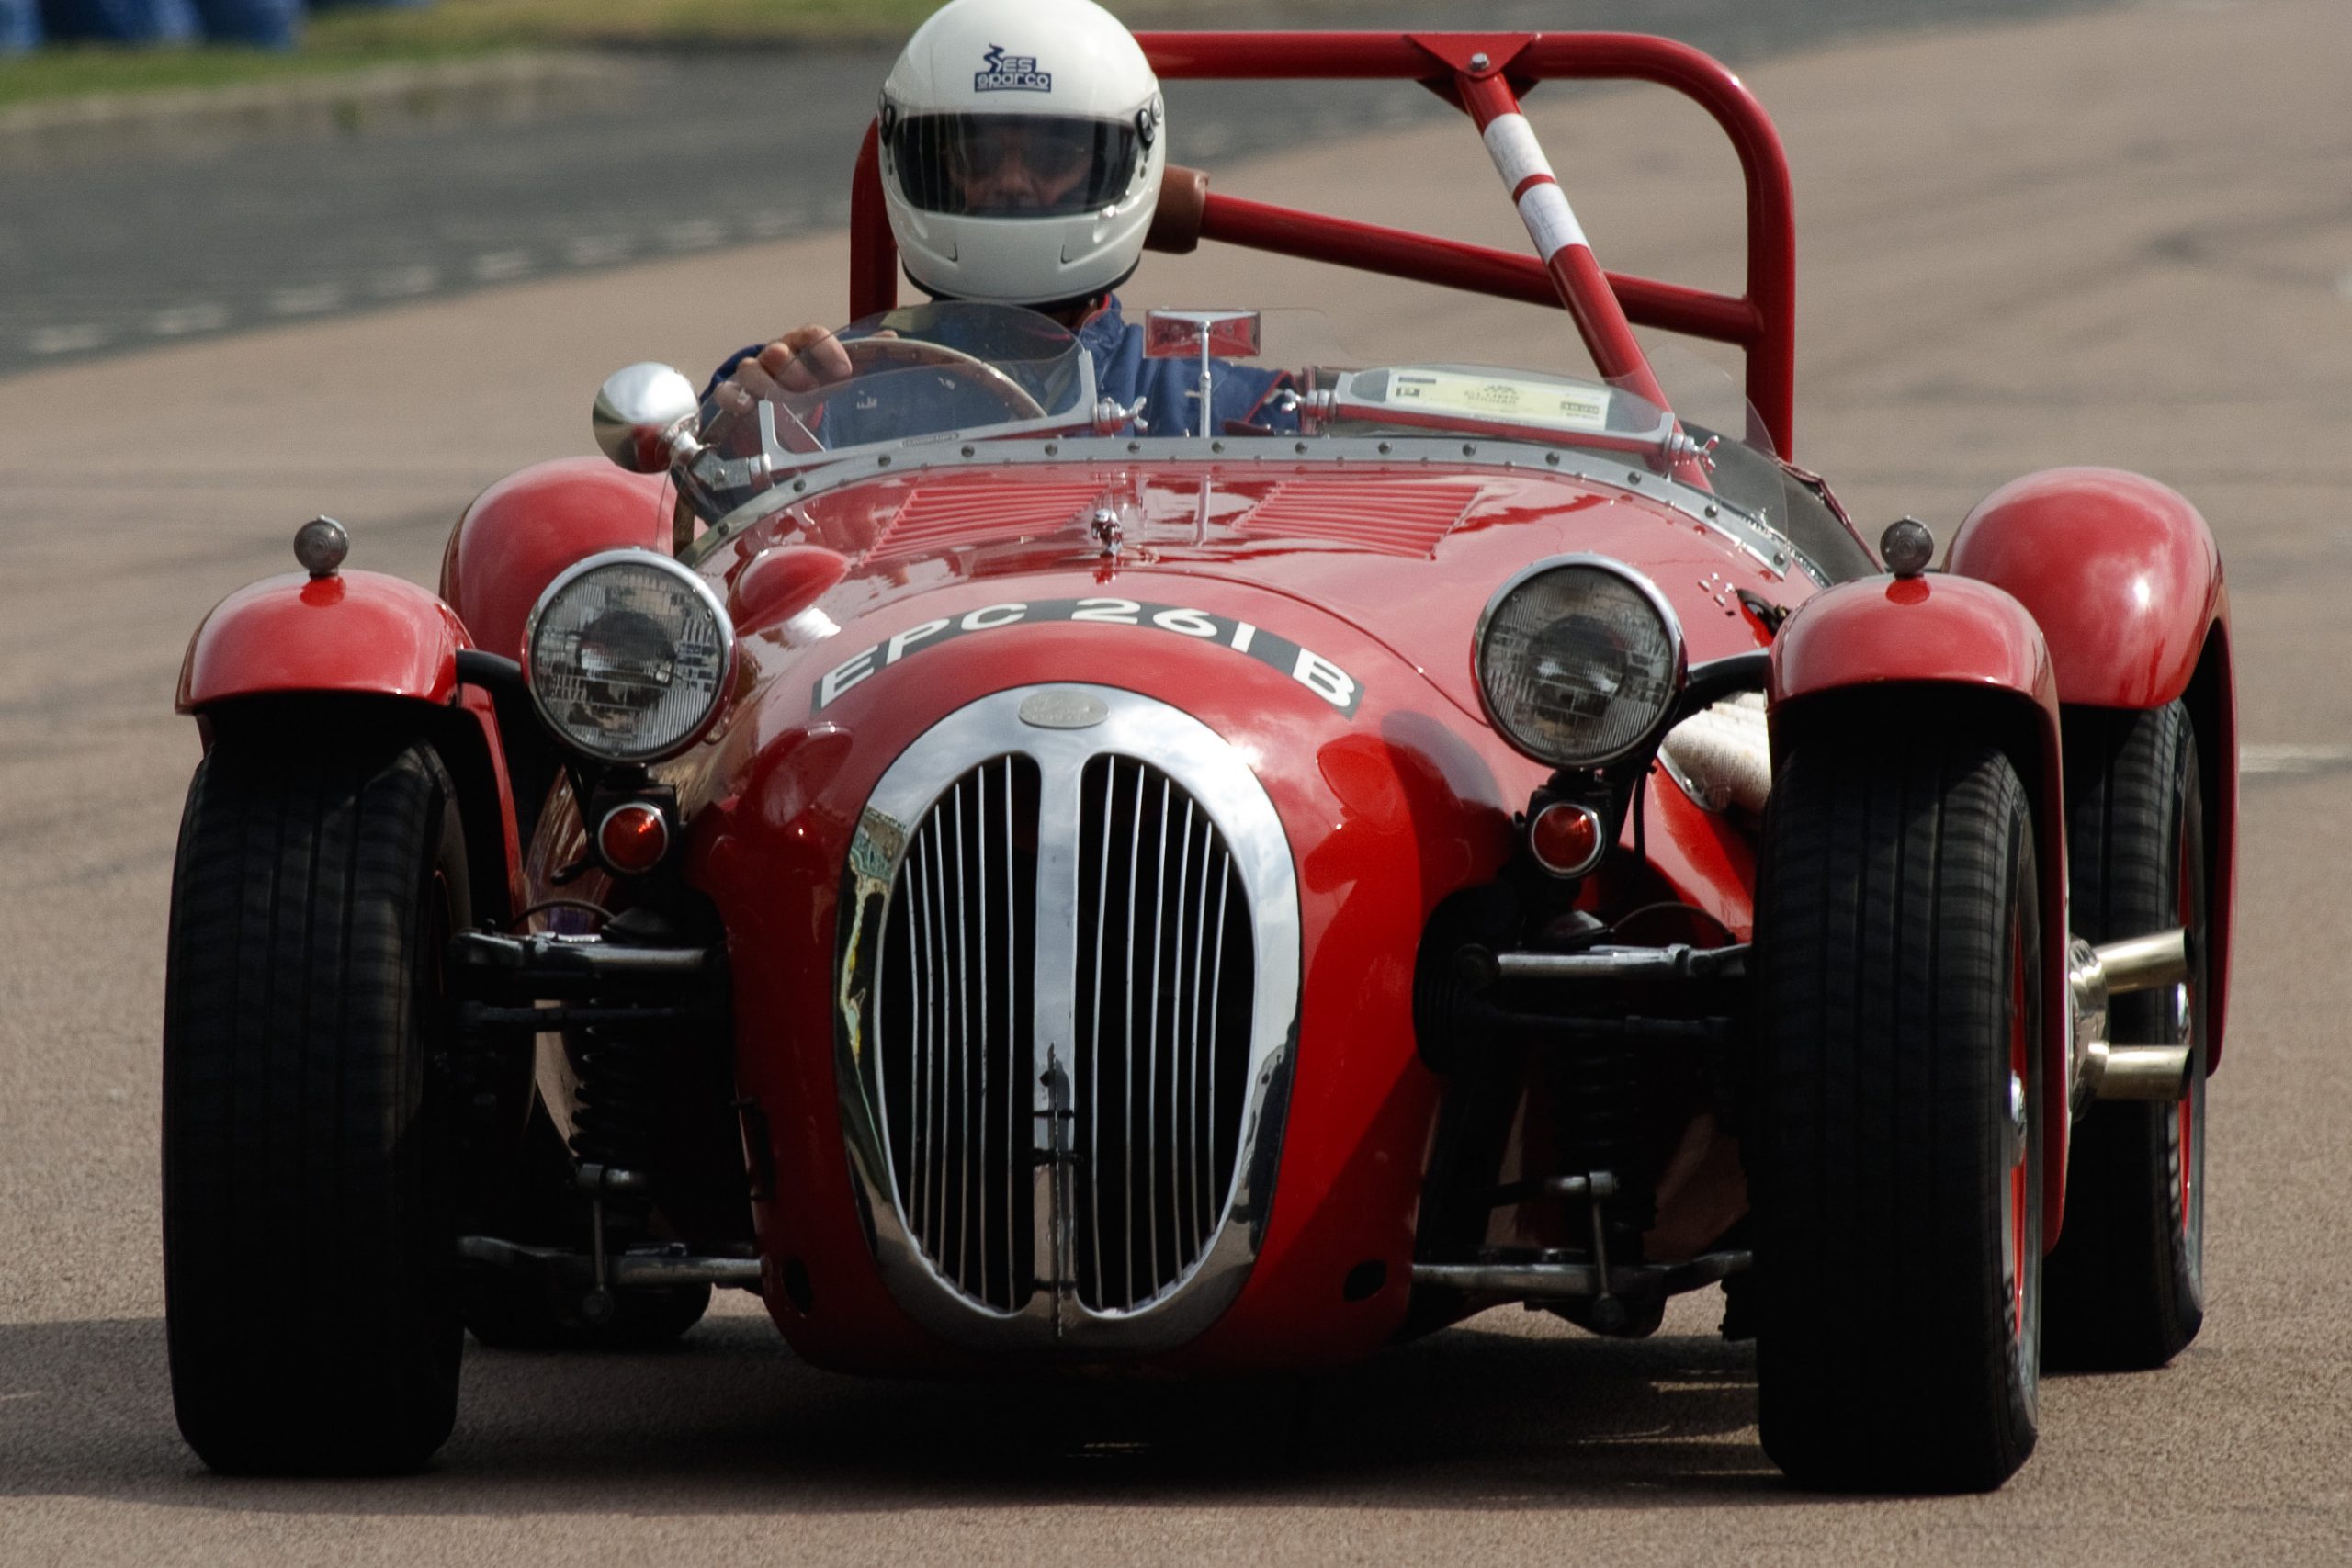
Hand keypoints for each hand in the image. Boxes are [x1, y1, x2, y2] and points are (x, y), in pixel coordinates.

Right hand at [707, 323, 853, 418]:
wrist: (771, 405)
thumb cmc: (807, 385)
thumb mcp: (833, 375)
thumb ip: (861, 358)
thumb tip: (891, 340)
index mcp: (802, 346)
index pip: (812, 335)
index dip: (827, 349)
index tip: (844, 370)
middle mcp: (776, 355)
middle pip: (779, 351)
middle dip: (794, 370)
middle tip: (808, 389)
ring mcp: (752, 373)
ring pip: (751, 369)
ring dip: (767, 385)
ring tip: (780, 402)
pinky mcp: (733, 394)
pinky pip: (727, 392)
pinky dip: (734, 399)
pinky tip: (745, 409)